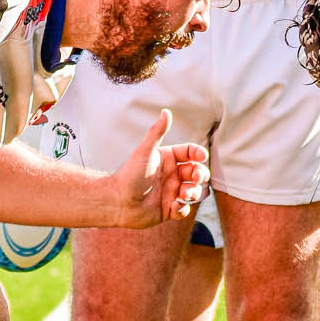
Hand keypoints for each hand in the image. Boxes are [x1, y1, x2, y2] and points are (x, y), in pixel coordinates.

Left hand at [112, 110, 209, 226]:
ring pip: (194, 191)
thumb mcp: (145, 152)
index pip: (190, 153)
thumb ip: (157, 132)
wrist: (117, 201)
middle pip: (197, 172)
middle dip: (200, 174)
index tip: (202, 157)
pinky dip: (182, 208)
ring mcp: (172, 192)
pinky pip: (184, 209)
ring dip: (193, 192)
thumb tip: (166, 111)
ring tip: (183, 193)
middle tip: (196, 178)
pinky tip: (173, 206)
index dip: (198, 154)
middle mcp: (172, 175)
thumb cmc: (129, 174)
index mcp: (168, 159)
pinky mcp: (169, 209)